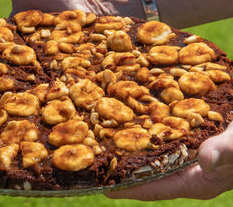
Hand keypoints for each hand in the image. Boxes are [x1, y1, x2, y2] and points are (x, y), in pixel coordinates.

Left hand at [106, 122, 232, 199]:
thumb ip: (227, 151)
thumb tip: (206, 159)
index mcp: (198, 182)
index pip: (155, 190)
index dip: (129, 190)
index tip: (102, 188)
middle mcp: (191, 175)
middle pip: (150, 177)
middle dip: (125, 172)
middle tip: (98, 165)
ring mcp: (192, 161)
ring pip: (156, 162)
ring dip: (135, 155)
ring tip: (109, 146)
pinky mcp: (194, 145)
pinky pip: (165, 146)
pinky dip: (150, 139)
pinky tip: (137, 127)